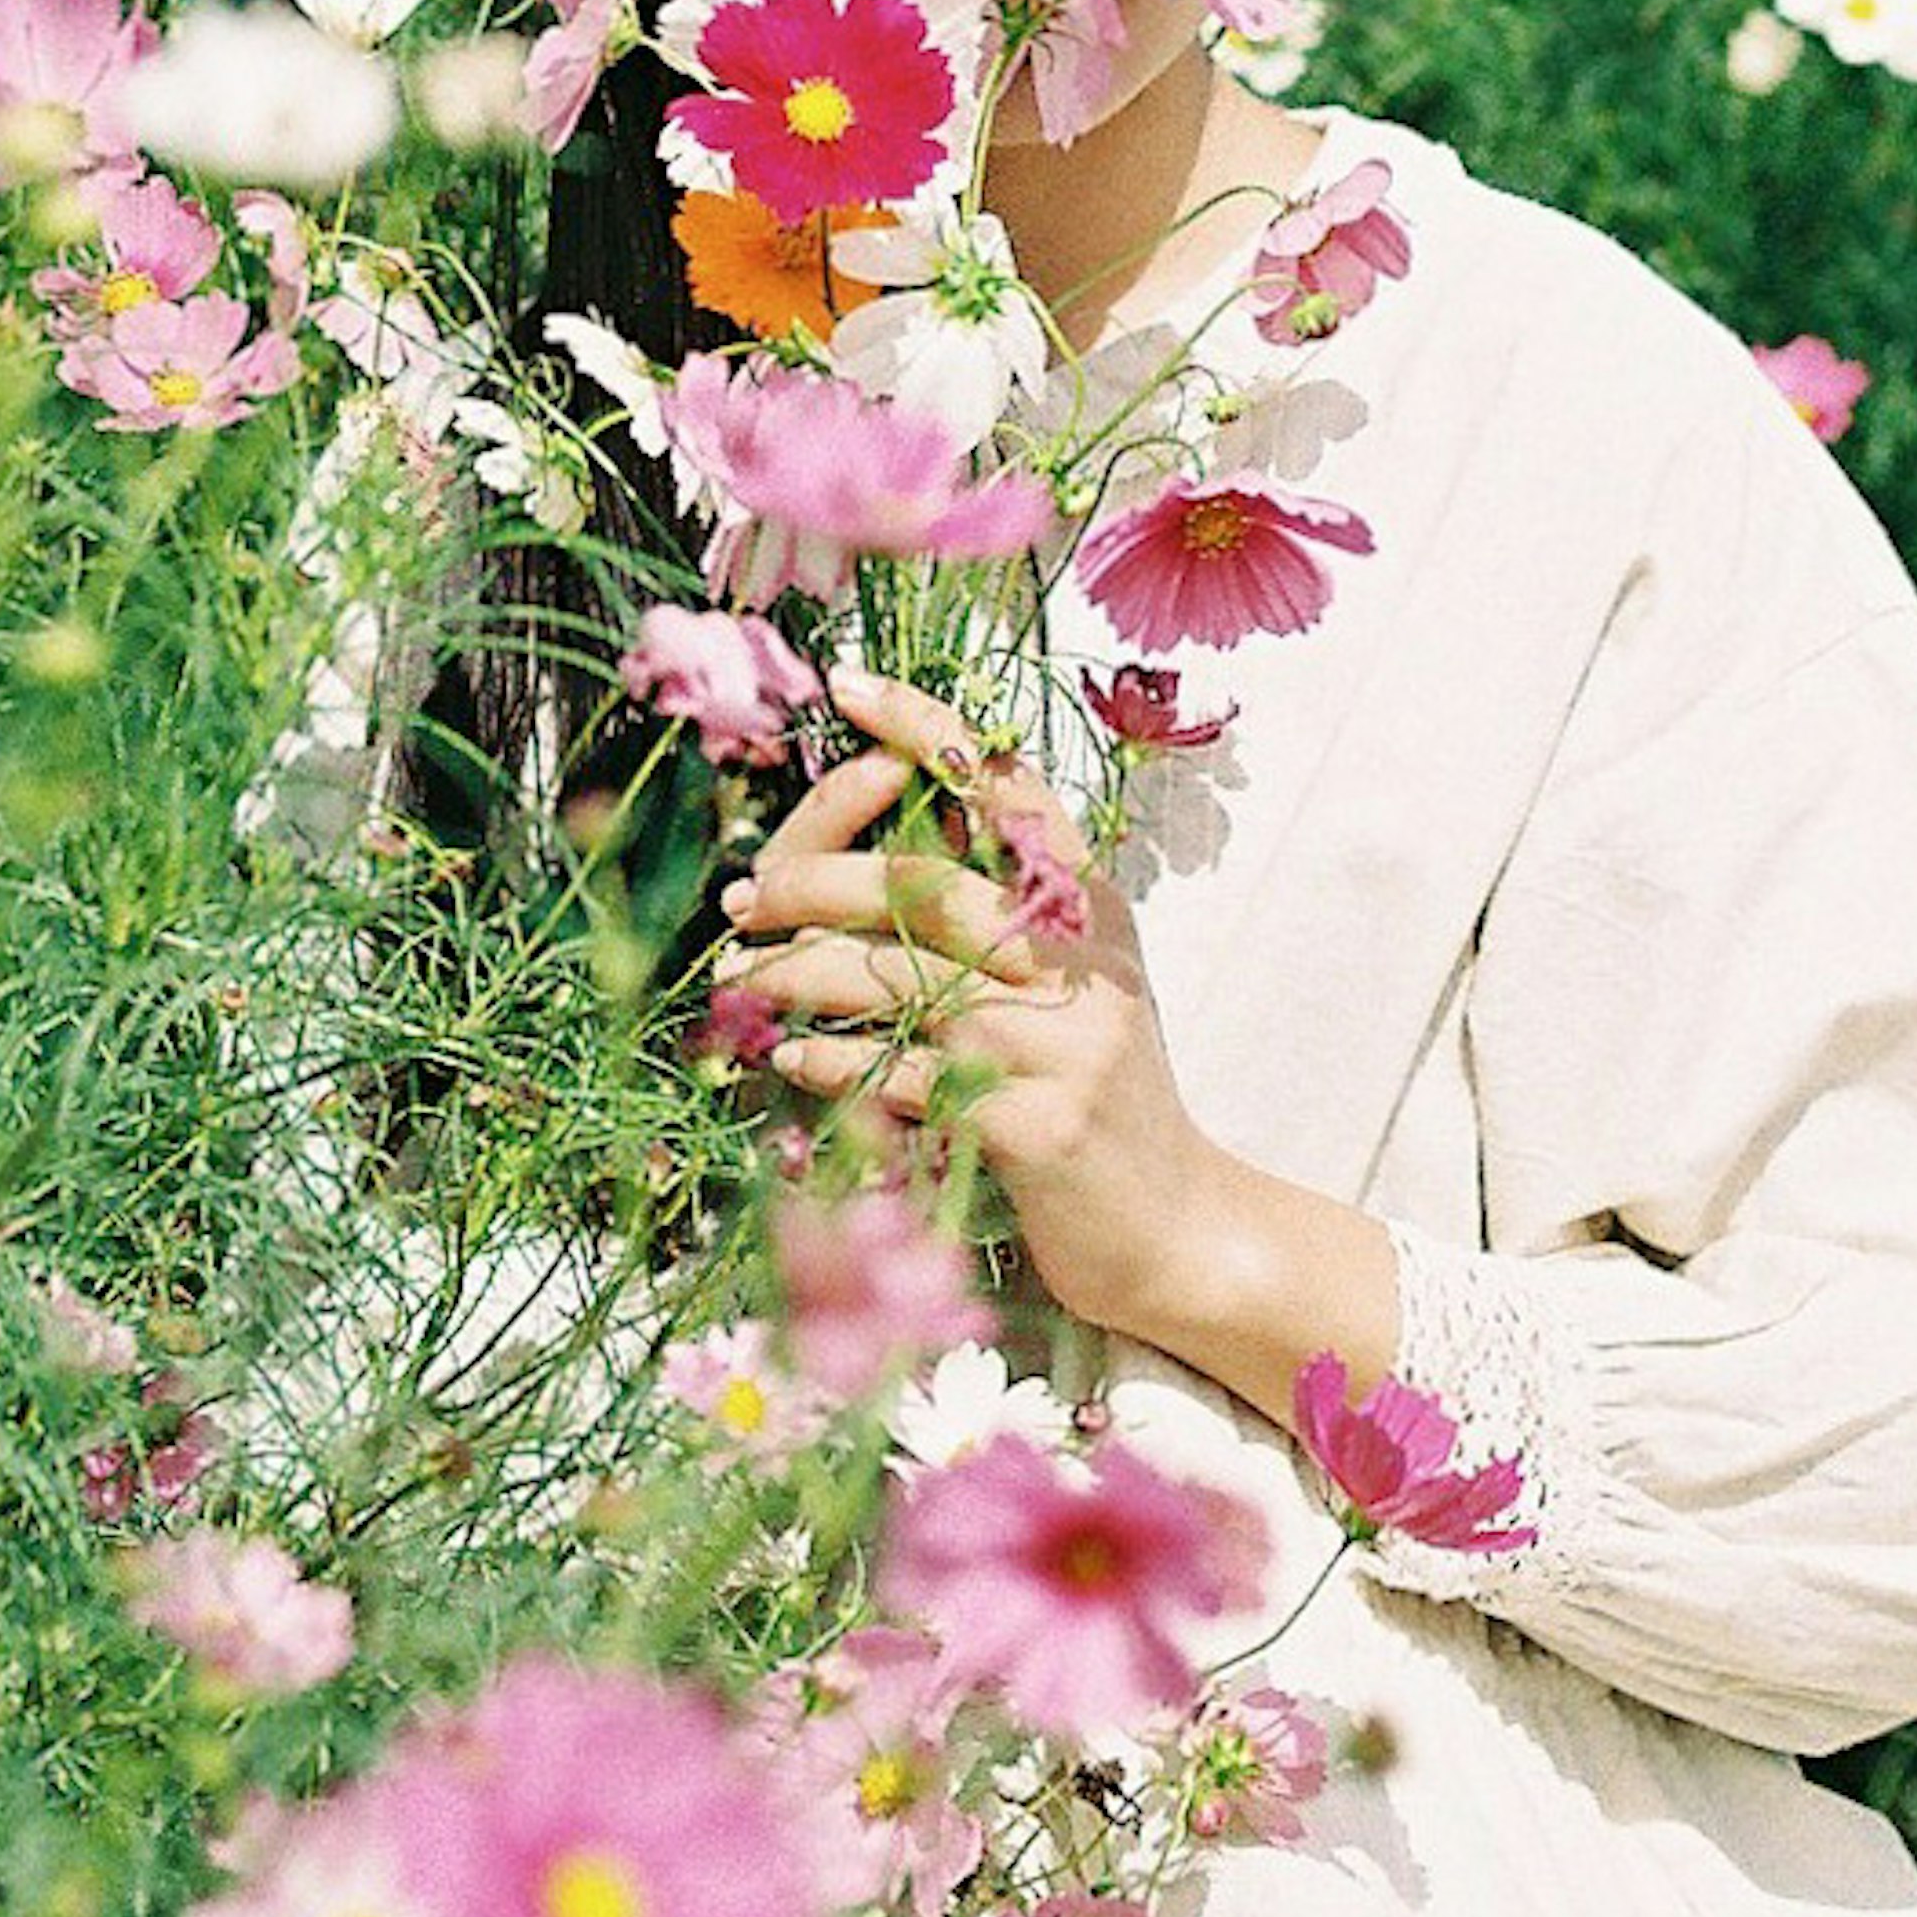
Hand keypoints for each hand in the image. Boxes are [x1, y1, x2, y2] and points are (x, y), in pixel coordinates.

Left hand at [716, 664, 1222, 1346]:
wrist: (1174, 1230)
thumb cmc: (1096, 1095)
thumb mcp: (1068, 985)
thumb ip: (999, 918)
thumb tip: (868, 851)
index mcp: (1091, 905)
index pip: (1007, 786)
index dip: (929, 728)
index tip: (849, 686)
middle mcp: (1083, 958)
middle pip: (926, 883)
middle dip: (815, 881)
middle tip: (744, 899)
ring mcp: (1064, 1041)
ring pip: (899, 979)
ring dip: (800, 974)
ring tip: (742, 978)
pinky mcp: (1036, 1126)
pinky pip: (907, 1076)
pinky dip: (835, 1063)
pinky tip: (791, 1058)